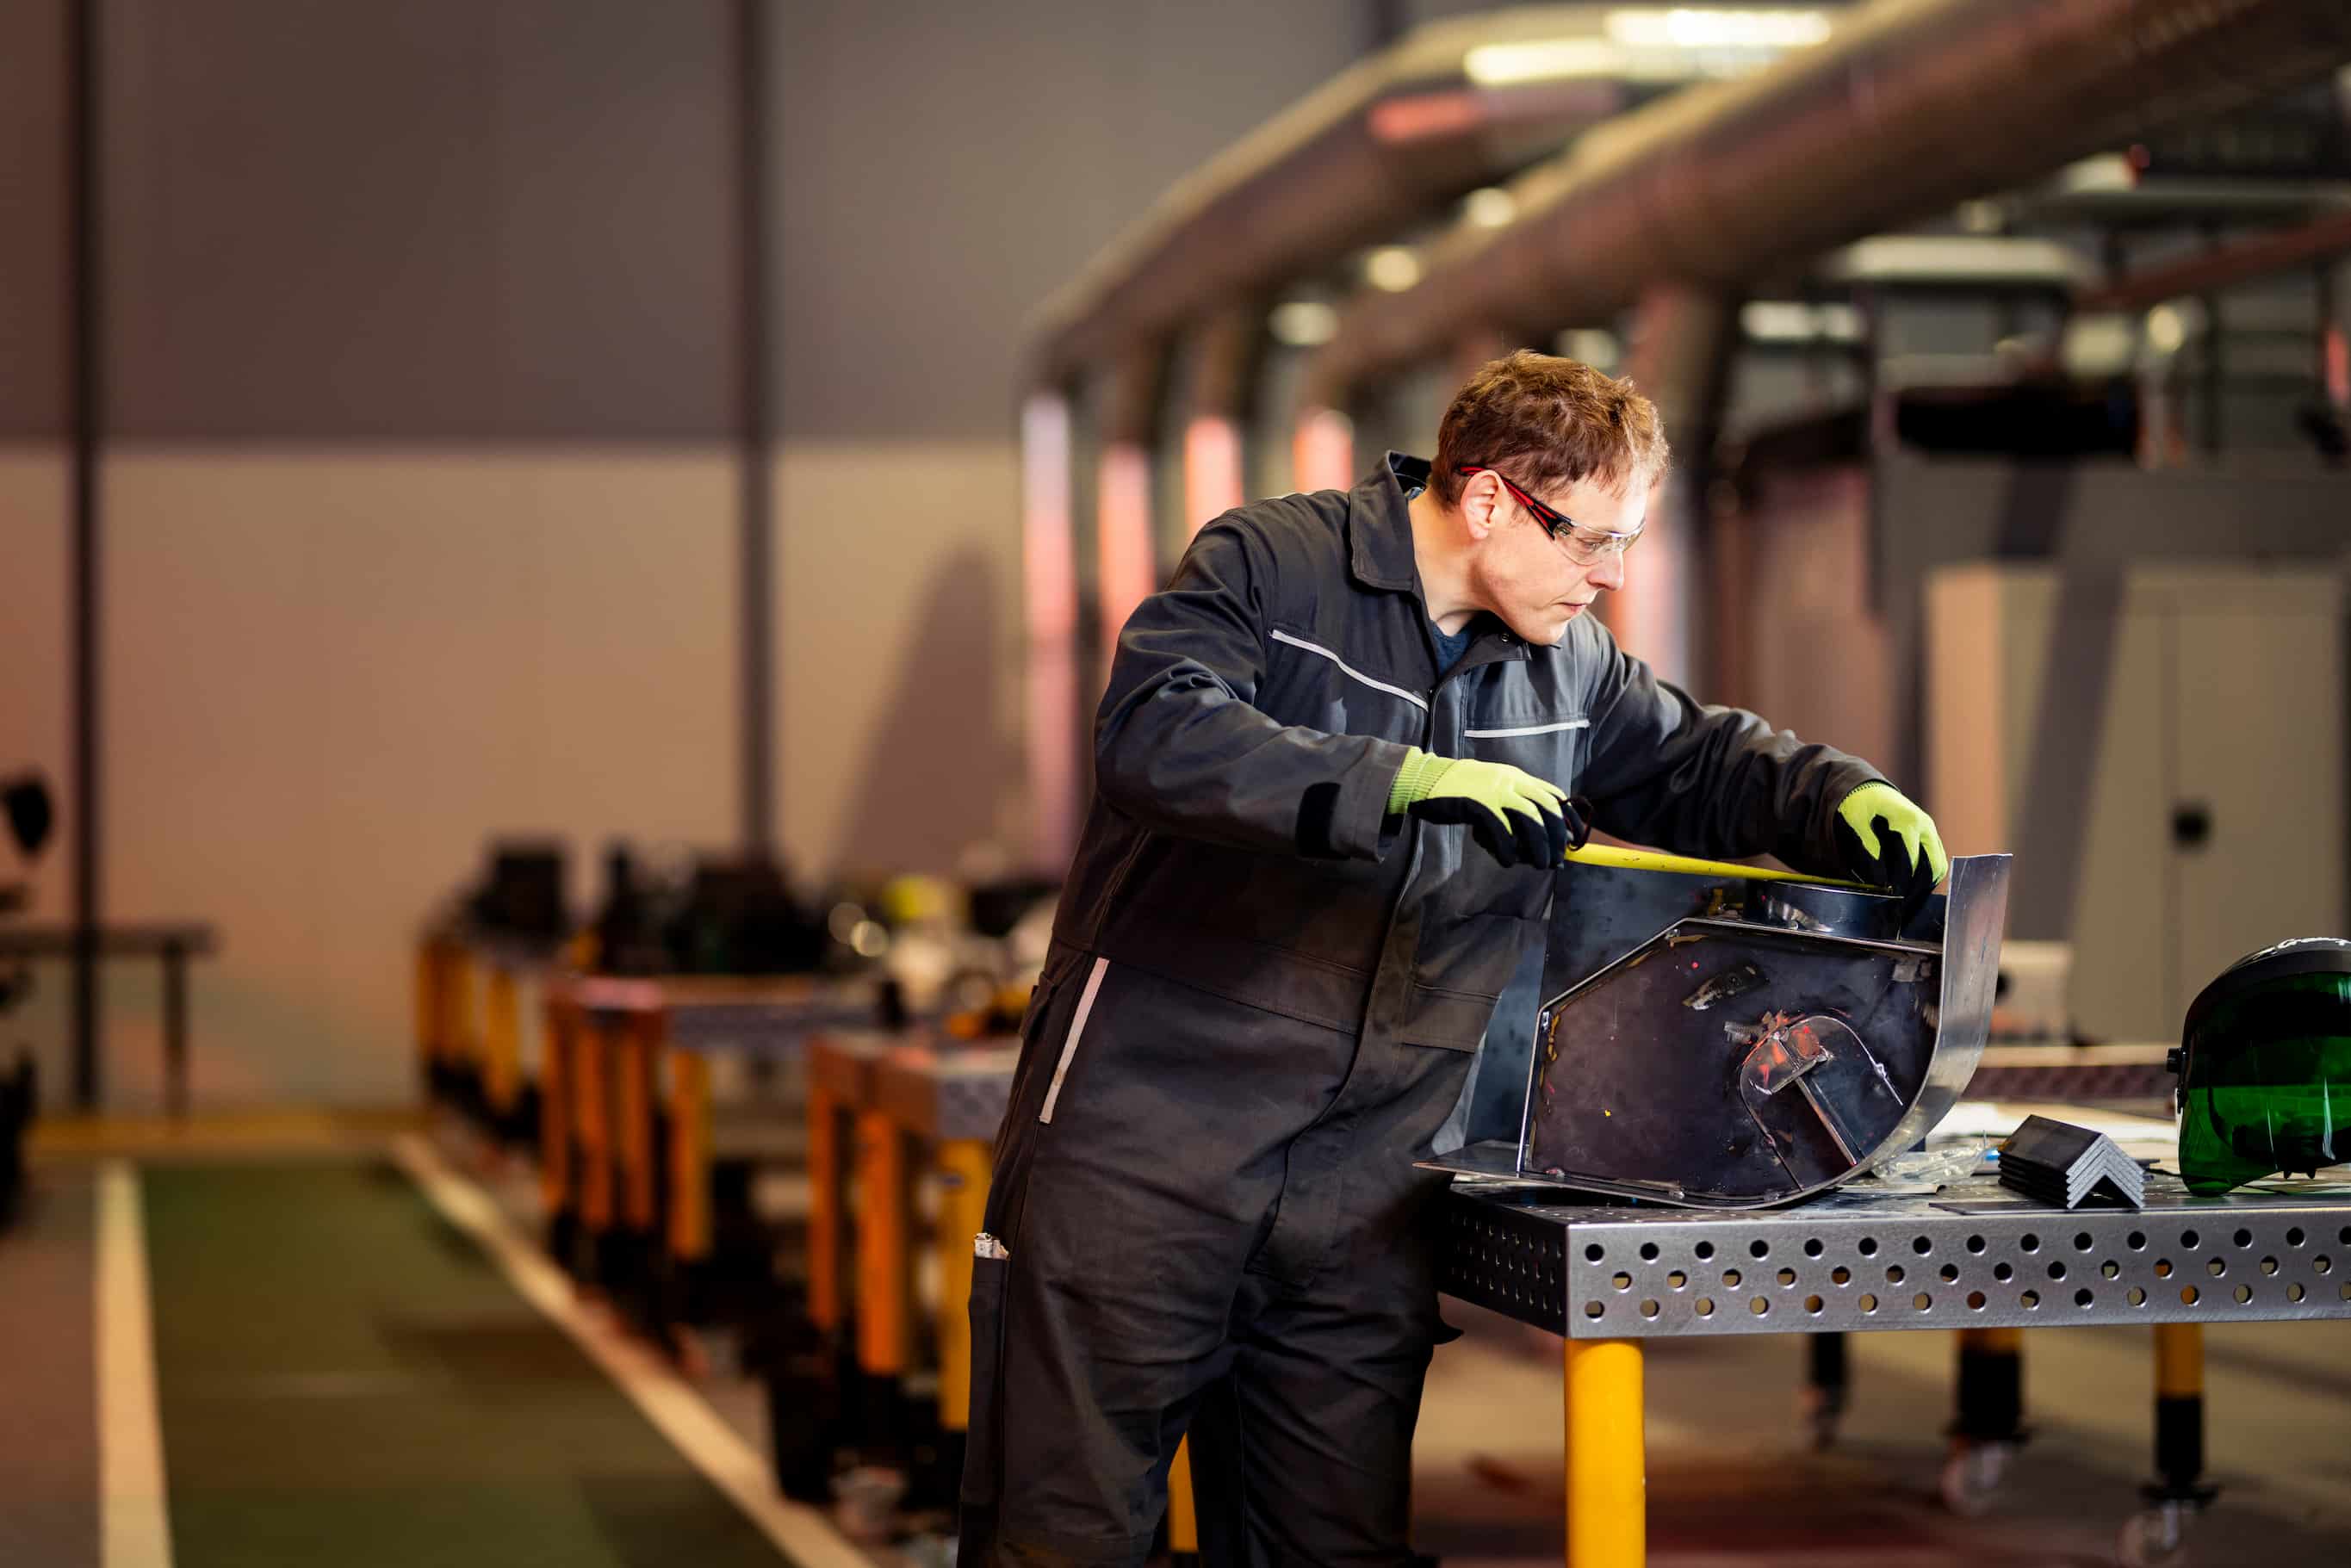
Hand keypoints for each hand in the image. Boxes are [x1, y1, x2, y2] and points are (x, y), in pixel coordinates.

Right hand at [1390, 750, 1589, 868]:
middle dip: (1557, 836)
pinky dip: (1508, 851)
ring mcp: (1495, 792)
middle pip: (1548, 808)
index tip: (1575, 839)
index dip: (1569, 818)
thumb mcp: (1490, 787)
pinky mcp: (1479, 806)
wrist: (1425, 780)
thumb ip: (1511, 802)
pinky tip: (1508, 862)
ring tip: (1540, 864)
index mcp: (1516, 776)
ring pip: (1531, 820)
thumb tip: (1534, 834)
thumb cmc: (1457, 789)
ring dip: (1539, 846)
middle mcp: (1511, 781)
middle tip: (1558, 858)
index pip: (1554, 795)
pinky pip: (1502, 833)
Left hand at [1835, 782, 1947, 914]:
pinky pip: (1936, 860)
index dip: (1902, 881)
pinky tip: (1912, 889)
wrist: (1868, 788)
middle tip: (1902, 904)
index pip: (1912, 860)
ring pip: (1938, 865)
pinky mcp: (1929, 836)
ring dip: (1925, 883)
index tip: (1891, 896)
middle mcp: (1925, 826)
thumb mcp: (1855, 819)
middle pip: (1933, 867)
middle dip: (1918, 887)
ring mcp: (1930, 831)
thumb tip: (1879, 875)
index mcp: (1908, 820)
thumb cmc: (1859, 803)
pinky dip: (1927, 875)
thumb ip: (1866, 844)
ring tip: (1907, 900)